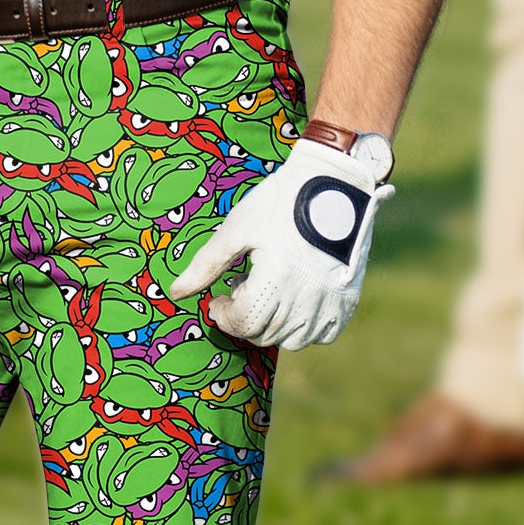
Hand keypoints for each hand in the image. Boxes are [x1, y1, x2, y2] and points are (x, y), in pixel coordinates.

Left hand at [167, 133, 395, 350]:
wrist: (335, 184)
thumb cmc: (281, 201)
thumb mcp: (238, 228)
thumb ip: (206, 264)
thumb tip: (176, 293)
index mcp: (276, 278)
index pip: (243, 322)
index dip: (223, 315)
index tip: (217, 298)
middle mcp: (306, 297)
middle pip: (264, 334)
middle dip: (243, 318)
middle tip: (240, 288)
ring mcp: (330, 301)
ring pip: (292, 340)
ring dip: (271, 325)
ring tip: (266, 292)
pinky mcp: (347, 300)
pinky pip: (322, 334)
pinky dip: (303, 327)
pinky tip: (292, 300)